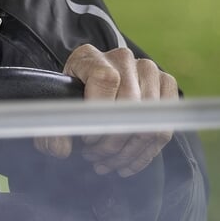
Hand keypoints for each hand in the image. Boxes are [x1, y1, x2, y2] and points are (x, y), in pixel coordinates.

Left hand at [35, 44, 178, 176]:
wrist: (93, 86)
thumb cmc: (73, 99)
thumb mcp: (57, 110)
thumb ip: (53, 130)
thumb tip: (61, 150)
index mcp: (90, 57)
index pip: (105, 80)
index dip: (98, 115)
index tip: (86, 139)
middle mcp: (122, 58)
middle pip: (129, 103)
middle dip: (112, 142)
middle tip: (95, 158)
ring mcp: (148, 69)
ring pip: (148, 119)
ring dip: (128, 151)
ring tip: (109, 163)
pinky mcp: (166, 84)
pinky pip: (165, 125)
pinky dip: (146, 152)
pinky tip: (127, 163)